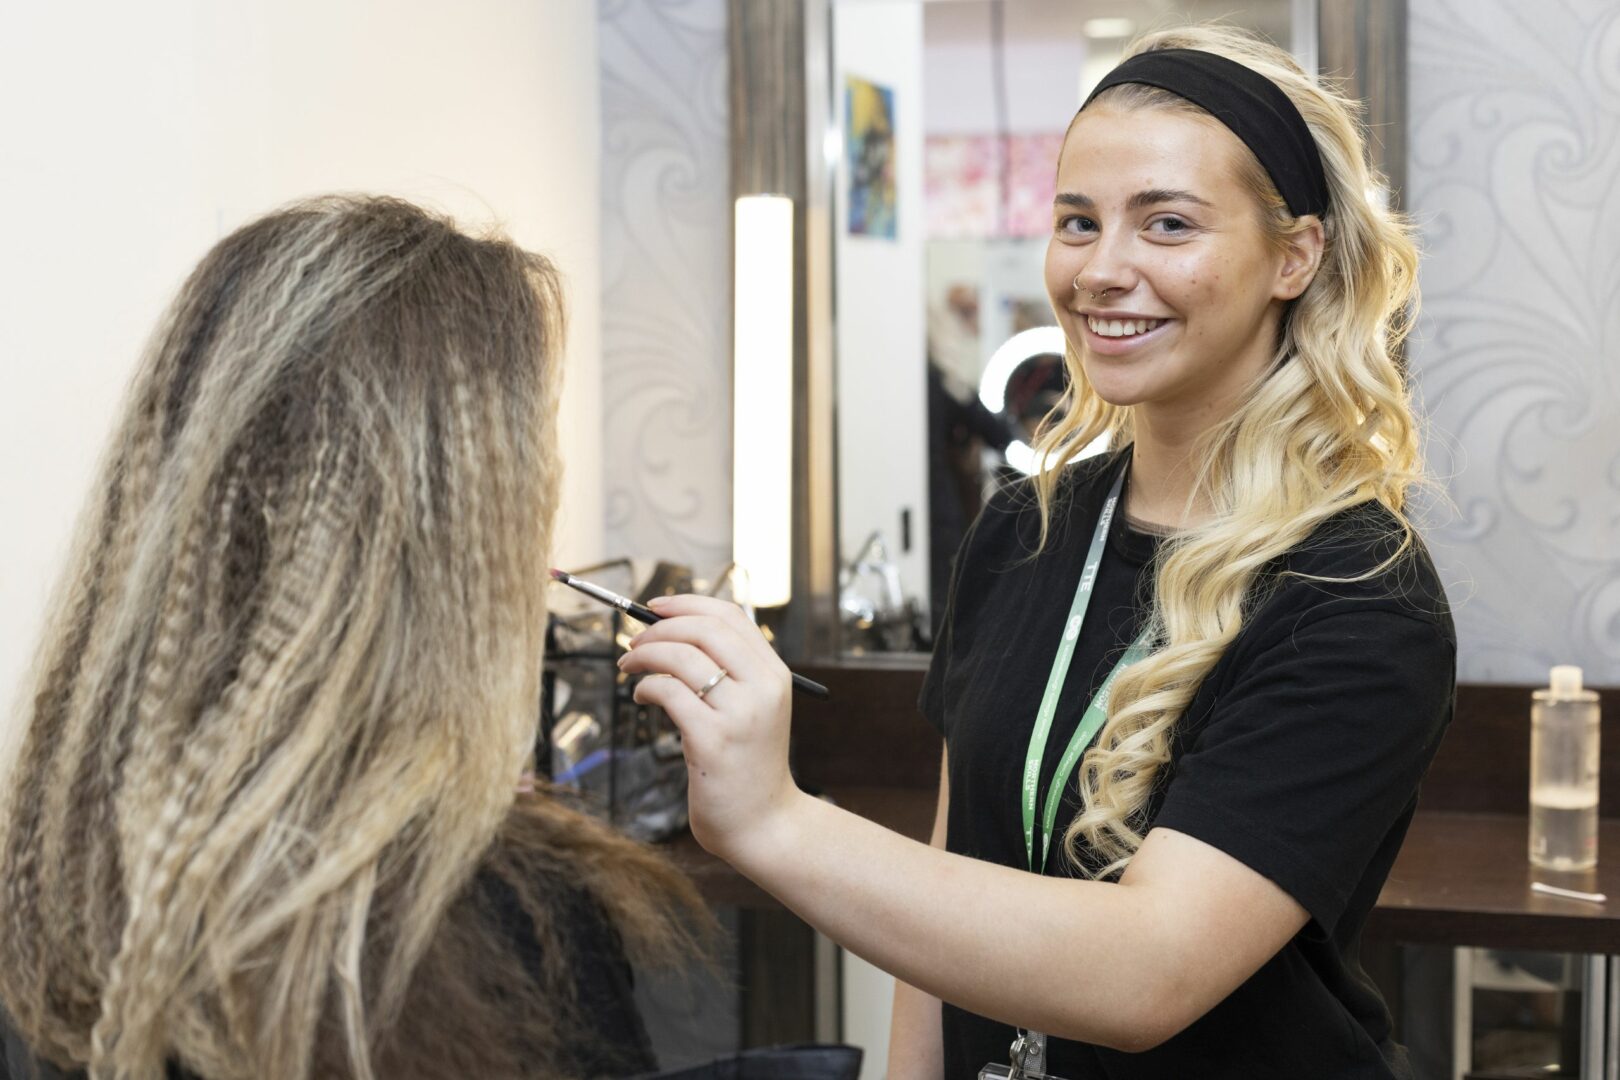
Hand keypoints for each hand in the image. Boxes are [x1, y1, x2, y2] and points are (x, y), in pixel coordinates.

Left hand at [617, 594, 802, 865]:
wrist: (763, 825)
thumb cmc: (748, 766)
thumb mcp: (752, 710)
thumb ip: (729, 673)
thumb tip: (673, 632)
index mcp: (774, 674)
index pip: (730, 616)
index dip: (687, 603)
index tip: (653, 606)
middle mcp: (763, 687)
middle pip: (704, 629)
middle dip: (659, 628)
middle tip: (633, 641)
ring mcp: (740, 713)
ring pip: (682, 657)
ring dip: (644, 655)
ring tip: (628, 667)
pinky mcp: (712, 739)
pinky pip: (668, 693)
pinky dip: (646, 687)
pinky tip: (641, 697)